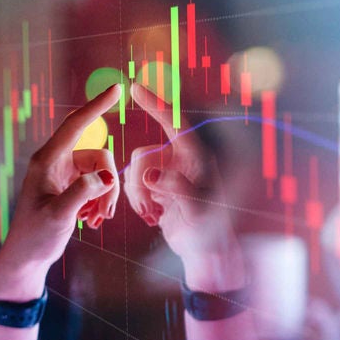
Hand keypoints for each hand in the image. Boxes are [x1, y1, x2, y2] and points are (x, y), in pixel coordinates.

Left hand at [0, 84, 120, 278]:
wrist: (27, 256)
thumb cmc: (35, 236)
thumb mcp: (58, 216)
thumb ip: (81, 194)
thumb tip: (105, 178)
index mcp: (46, 161)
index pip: (75, 125)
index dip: (97, 106)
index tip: (116, 88)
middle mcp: (55, 162)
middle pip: (98, 157)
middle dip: (108, 183)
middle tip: (105, 214)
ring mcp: (64, 174)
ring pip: (102, 172)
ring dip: (106, 197)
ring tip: (96, 222)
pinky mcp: (71, 186)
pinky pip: (98, 184)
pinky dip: (100, 202)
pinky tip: (91, 221)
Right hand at [123, 82, 244, 290]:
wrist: (201, 252)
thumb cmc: (208, 232)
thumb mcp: (198, 213)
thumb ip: (177, 190)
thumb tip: (151, 175)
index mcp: (198, 158)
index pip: (176, 123)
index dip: (155, 104)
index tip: (135, 87)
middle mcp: (182, 160)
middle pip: (144, 155)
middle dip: (140, 184)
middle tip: (151, 212)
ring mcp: (167, 172)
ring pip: (134, 170)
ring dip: (138, 196)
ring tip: (153, 216)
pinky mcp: (156, 185)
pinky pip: (132, 183)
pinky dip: (136, 200)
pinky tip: (152, 217)